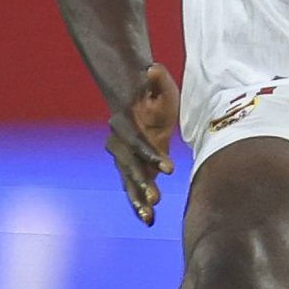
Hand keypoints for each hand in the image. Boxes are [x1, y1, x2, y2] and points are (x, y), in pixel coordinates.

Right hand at [105, 63, 177, 224]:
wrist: (135, 101)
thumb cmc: (151, 92)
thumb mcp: (159, 84)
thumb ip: (157, 78)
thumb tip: (152, 68)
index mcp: (124, 125)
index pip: (136, 143)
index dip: (150, 155)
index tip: (169, 168)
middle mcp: (119, 145)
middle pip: (129, 167)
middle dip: (141, 183)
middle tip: (155, 200)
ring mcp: (124, 159)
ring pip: (128, 182)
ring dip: (138, 201)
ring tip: (150, 218)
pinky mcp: (133, 169)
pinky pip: (134, 188)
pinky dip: (140, 203)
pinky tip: (149, 220)